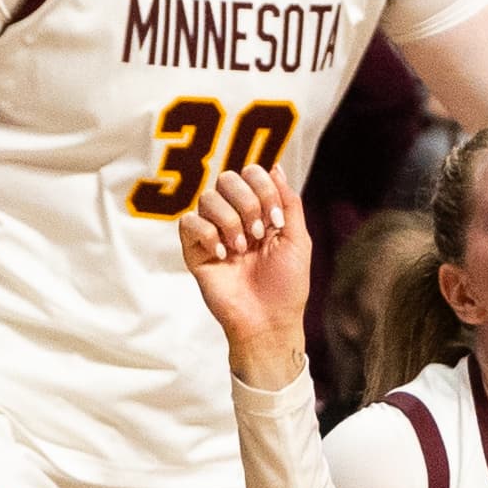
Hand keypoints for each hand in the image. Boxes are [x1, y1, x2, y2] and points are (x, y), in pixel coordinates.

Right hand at [177, 160, 312, 376]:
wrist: (268, 321)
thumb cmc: (287, 286)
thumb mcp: (298, 240)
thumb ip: (289, 201)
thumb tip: (276, 166)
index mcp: (260, 212)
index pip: (251, 173)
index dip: (263, 188)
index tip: (277, 220)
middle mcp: (235, 217)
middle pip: (227, 178)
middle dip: (247, 202)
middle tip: (257, 234)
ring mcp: (213, 232)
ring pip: (208, 197)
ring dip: (230, 221)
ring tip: (241, 249)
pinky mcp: (195, 250)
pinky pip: (188, 222)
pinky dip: (207, 234)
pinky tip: (222, 255)